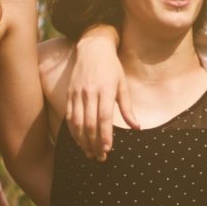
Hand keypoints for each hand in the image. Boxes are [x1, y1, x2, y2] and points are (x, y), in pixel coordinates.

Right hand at [64, 27, 132, 162]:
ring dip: (82, 140)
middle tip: (99, 157)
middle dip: (94, 143)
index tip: (107, 149)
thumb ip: (128, 108)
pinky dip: (73, 131)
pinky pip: (69, 116)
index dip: (105, 135)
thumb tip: (137, 127)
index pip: (104, 117)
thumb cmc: (112, 68)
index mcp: (106, 90)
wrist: (93, 48)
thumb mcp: (123, 85)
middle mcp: (90, 92)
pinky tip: (79, 141)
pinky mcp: (69, 94)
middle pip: (89, 123)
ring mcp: (77, 93)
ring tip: (89, 153)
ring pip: (77, 122)